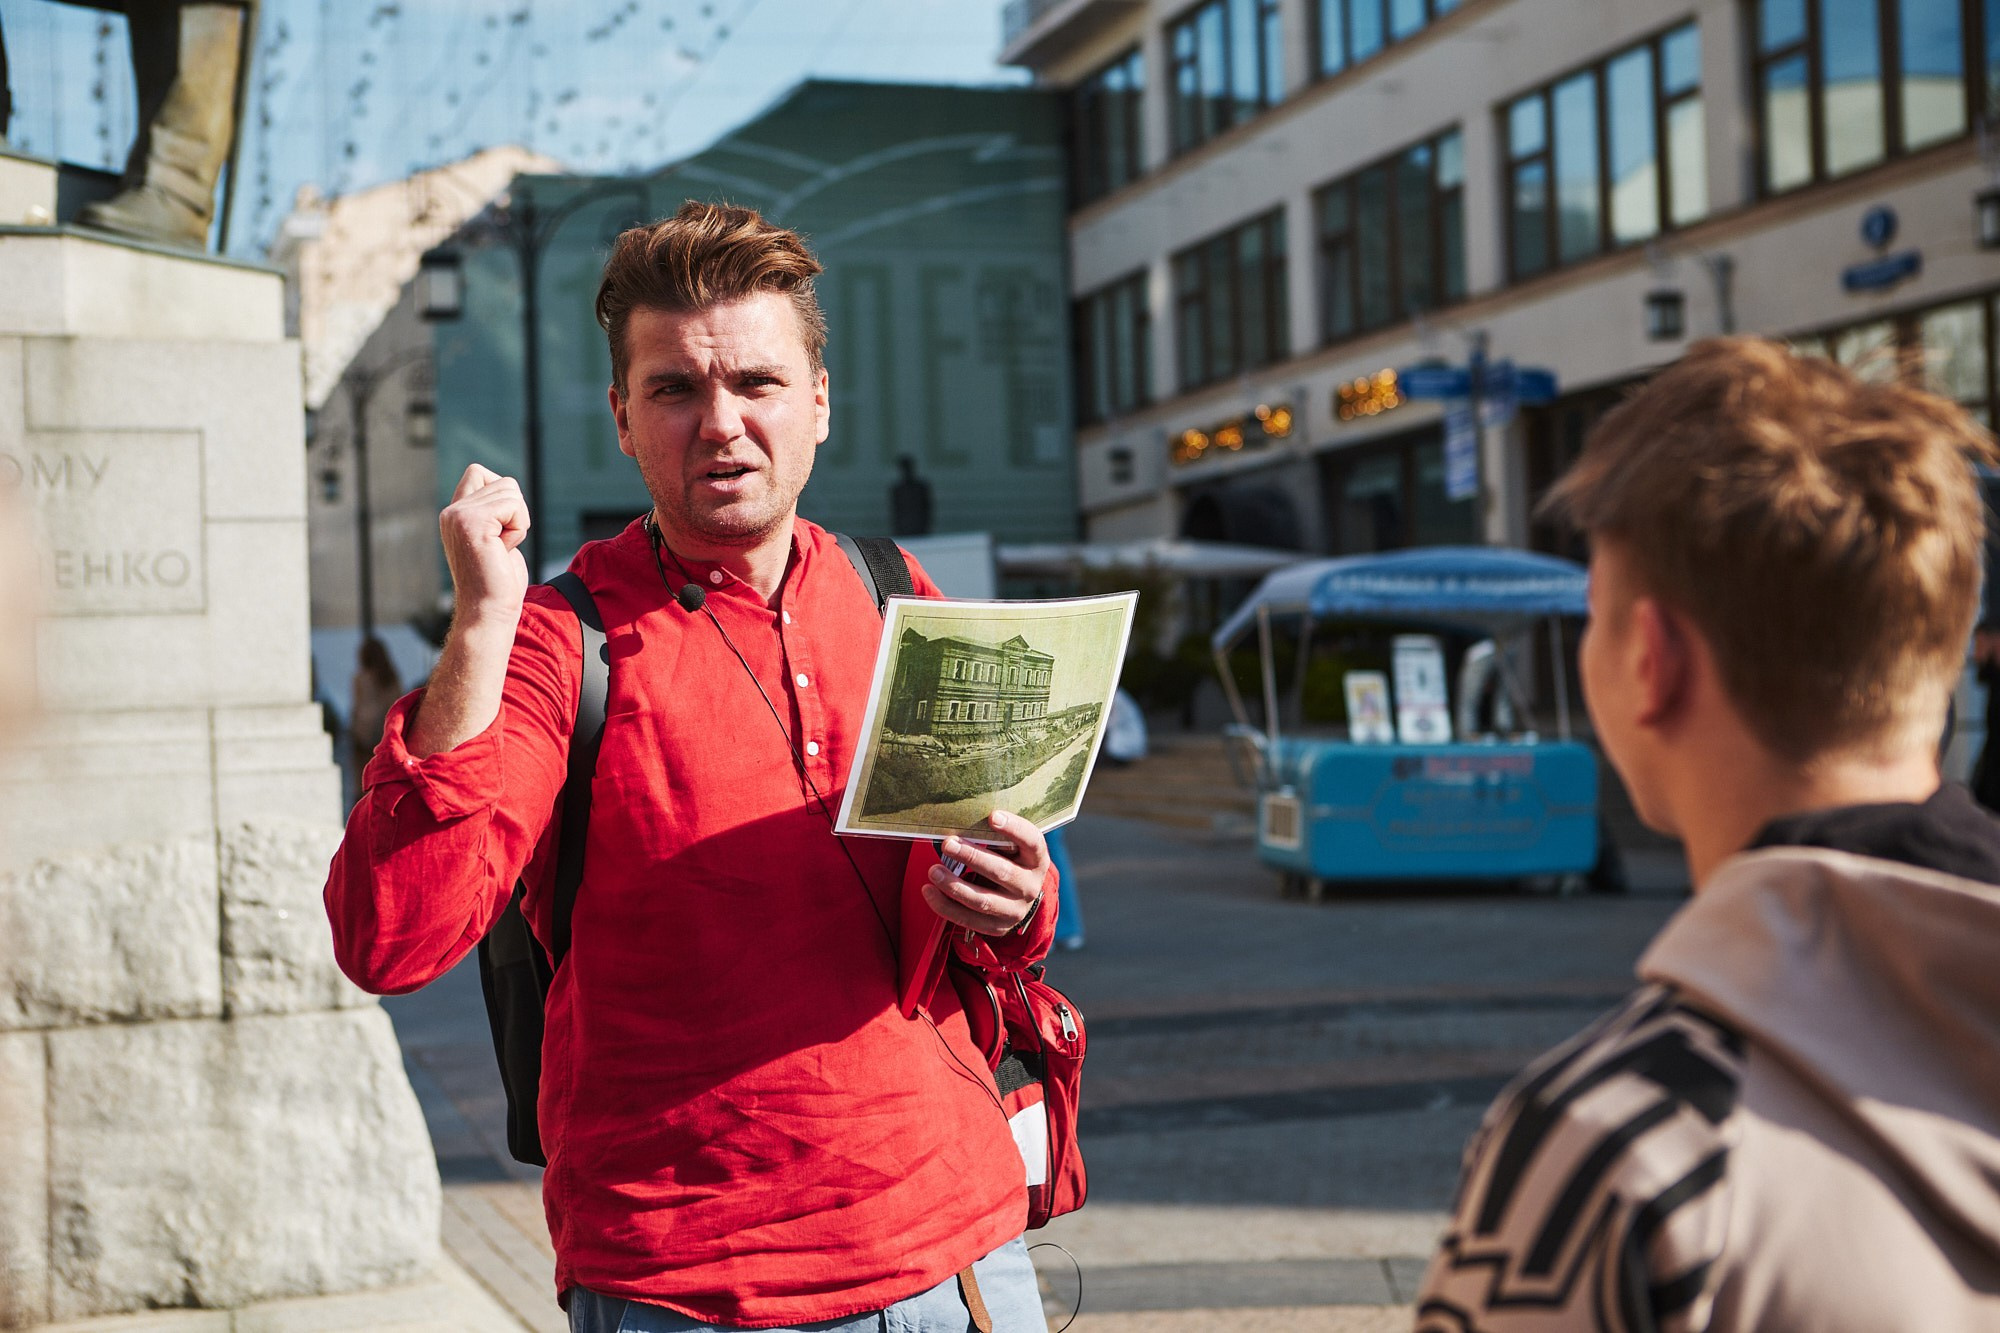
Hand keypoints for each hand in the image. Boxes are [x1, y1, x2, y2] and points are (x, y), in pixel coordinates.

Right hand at [439, 464, 530, 631]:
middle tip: (502, 545)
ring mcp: (459, 515)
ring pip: (511, 491)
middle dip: (516, 514)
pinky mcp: (472, 522)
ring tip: (501, 549)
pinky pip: (514, 505)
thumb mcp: (494, 539)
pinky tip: (503, 551)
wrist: (488, 612)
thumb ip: (493, 513)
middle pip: (504, 482)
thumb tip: (508, 488)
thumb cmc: (498, 583)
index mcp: (454, 514)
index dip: (503, 495)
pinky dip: (519, 529)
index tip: (500, 531)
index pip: (479, 472)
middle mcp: (452, 511)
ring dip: (518, 522)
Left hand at [924, 810, 1049, 935]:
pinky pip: (968, 919)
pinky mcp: (997, 927)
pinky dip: (945, 906)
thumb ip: (995, 836)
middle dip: (972, 857)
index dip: (1014, 828)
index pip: (1032, 841)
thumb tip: (962, 818)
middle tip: (948, 844)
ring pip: (983, 900)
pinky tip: (928, 891)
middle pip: (1002, 872)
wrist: (1019, 899)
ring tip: (933, 870)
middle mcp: (1030, 887)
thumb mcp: (1012, 848)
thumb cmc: (1009, 862)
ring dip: (954, 885)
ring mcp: (1015, 910)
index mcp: (1037, 860)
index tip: (992, 816)